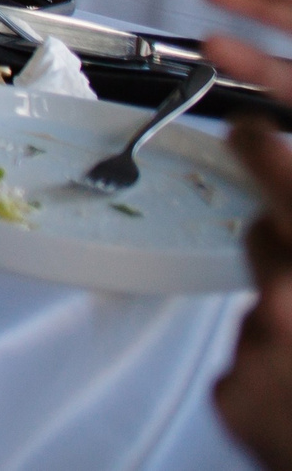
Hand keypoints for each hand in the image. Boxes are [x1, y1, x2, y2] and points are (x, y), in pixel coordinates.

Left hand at [218, 120, 291, 468]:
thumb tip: (280, 215)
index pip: (281, 183)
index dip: (260, 149)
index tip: (245, 126)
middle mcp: (288, 301)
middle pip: (265, 240)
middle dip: (281, 242)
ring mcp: (258, 349)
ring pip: (260, 308)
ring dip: (284, 320)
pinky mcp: (234, 394)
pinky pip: (244, 364)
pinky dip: (269, 375)